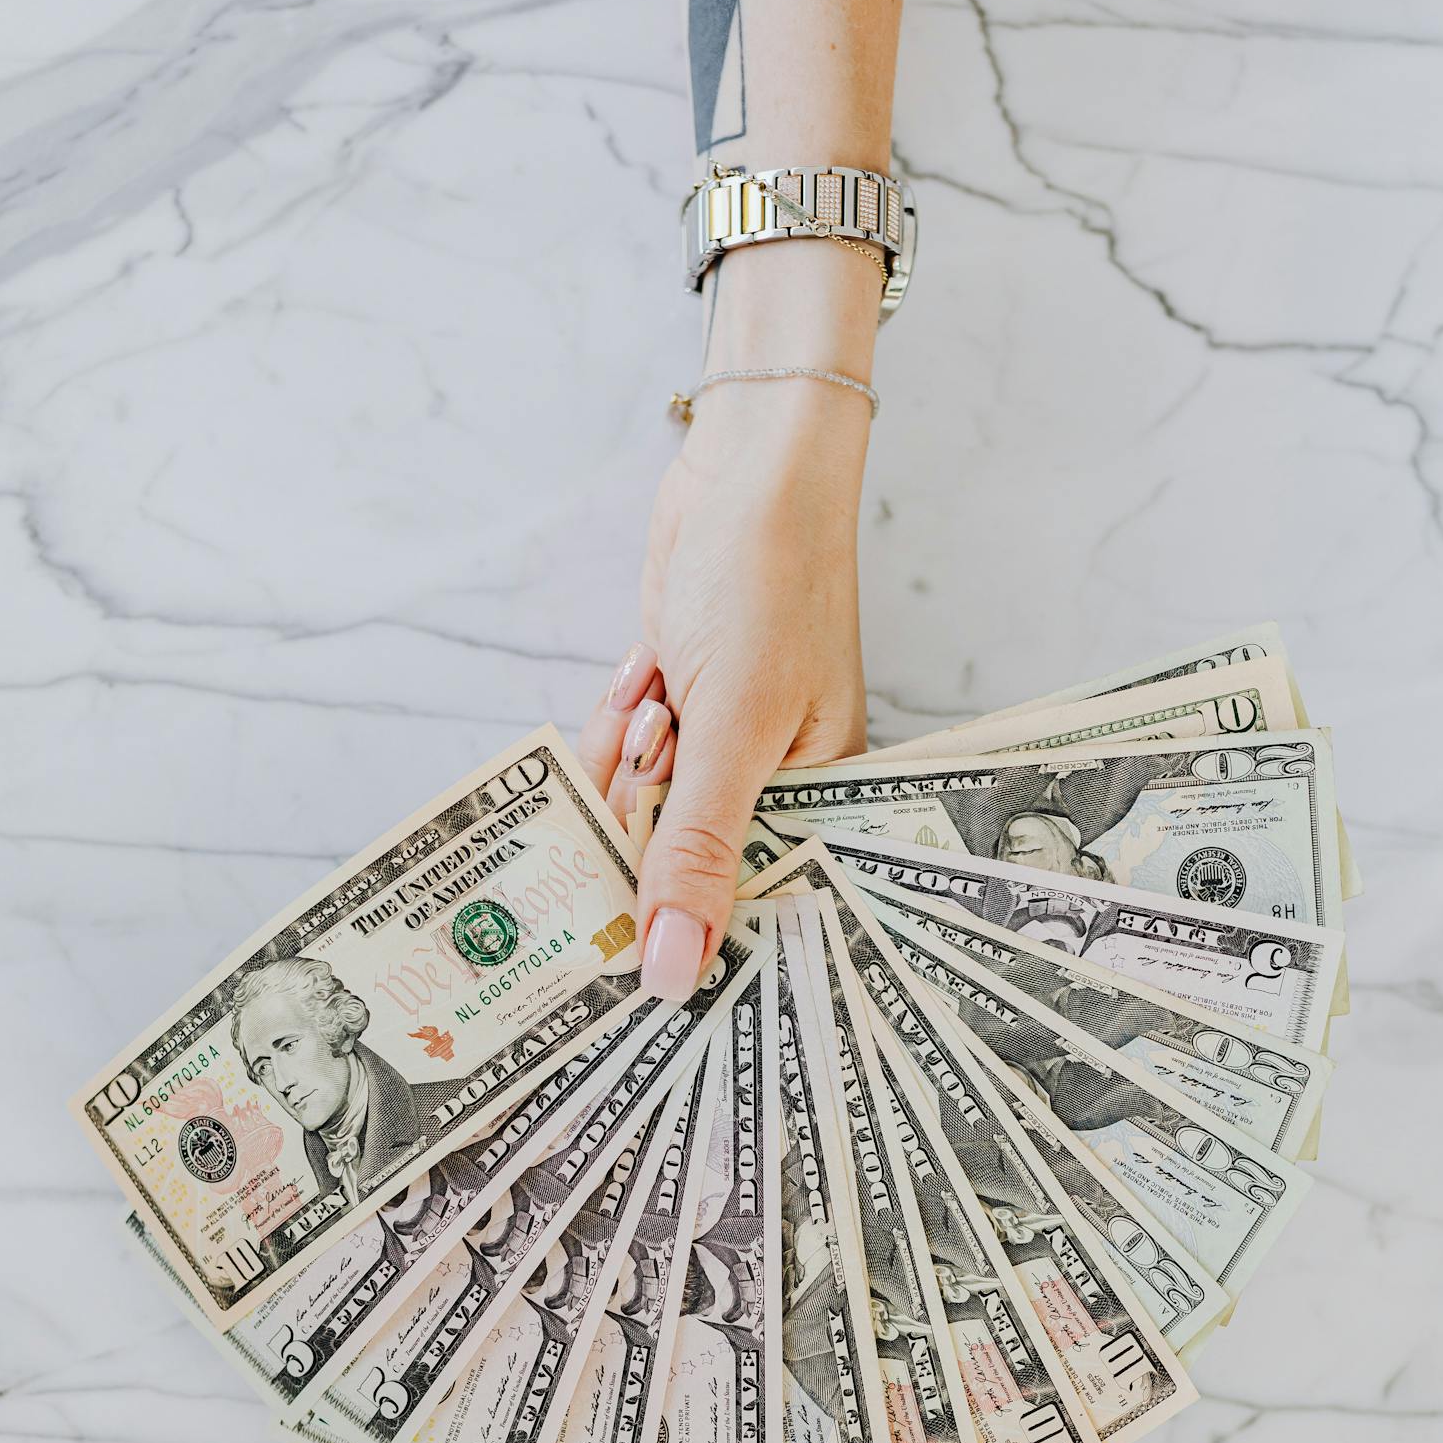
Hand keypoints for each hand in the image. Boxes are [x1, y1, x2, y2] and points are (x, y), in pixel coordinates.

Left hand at [578, 370, 870, 1000]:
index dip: (694, 939)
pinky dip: (618, 729)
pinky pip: (626, 764)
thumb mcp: (730, 730)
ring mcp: (723, 754)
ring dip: (627, 766)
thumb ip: (695, 851)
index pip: (756, 910)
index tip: (636, 970)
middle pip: (687, 872)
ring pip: (641, 817)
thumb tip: (672, 974)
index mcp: (825, 805)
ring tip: (661, 697)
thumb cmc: (770, 581)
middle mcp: (776, 790)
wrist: (747, 467)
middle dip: (645, 837)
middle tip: (642, 785)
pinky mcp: (680, 718)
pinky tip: (643, 678)